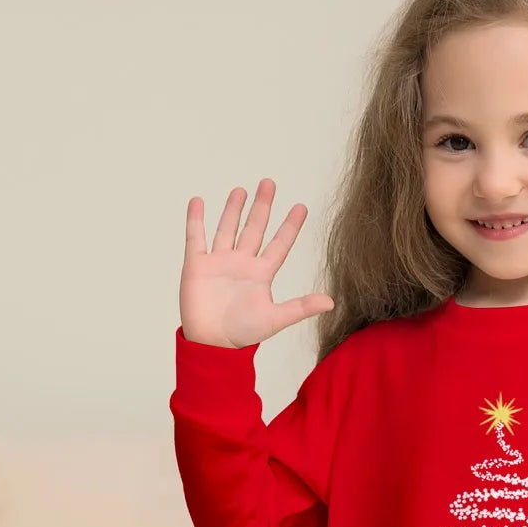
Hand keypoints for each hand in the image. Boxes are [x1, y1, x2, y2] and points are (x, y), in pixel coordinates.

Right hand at [179, 178, 334, 347]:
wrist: (212, 343)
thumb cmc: (243, 333)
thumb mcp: (276, 319)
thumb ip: (301, 307)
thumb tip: (332, 302)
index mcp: (261, 274)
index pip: (279, 244)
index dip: (290, 226)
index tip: (302, 207)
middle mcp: (242, 263)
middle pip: (254, 228)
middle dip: (262, 206)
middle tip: (269, 183)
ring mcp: (219, 262)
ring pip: (227, 229)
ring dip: (233, 210)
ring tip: (241, 190)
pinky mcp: (197, 265)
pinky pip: (195, 237)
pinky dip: (195, 220)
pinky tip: (198, 202)